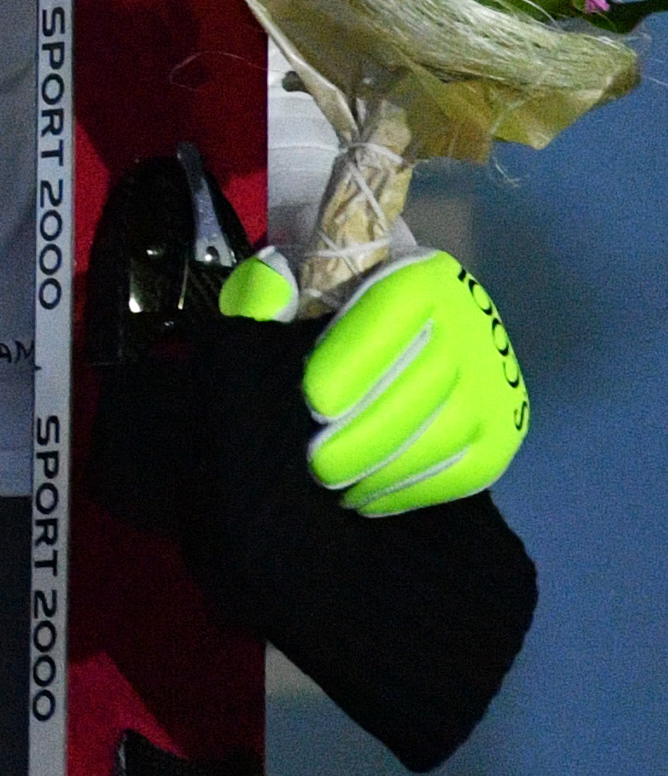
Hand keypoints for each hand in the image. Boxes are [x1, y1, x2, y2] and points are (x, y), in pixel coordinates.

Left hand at [221, 246, 529, 514]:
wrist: (397, 326)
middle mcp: (471, 322)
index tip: (314, 403)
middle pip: (423, 385)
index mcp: (420, 276)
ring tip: (334, 487)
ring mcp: (496, 379)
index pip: (393, 315)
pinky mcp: (506, 428)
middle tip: (315, 465)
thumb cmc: (332, 306)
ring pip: (446, 434)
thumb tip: (268, 297)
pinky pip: (466, 471)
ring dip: (386, 469)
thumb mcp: (292, 286)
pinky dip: (414, 492)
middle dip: (363, 434)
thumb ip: (271, 290)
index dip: (356, 362)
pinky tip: (368, 500)